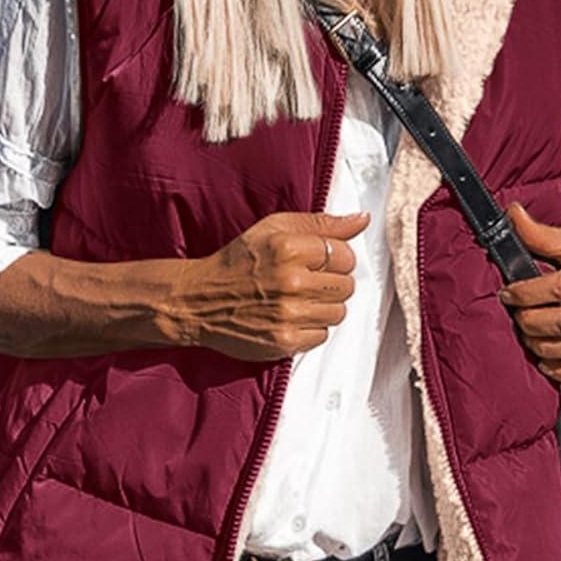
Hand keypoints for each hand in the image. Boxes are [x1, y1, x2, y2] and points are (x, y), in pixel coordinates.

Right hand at [172, 210, 369, 361]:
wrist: (198, 301)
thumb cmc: (237, 263)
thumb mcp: (273, 229)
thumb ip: (320, 223)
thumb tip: (361, 220)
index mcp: (287, 247)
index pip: (345, 254)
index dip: (335, 258)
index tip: (317, 262)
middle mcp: (290, 280)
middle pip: (346, 285)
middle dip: (331, 283)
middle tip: (306, 282)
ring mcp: (288, 313)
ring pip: (338, 312)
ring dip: (323, 307)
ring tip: (298, 300)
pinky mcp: (284, 340)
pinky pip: (322, 336)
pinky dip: (310, 329)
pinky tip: (290, 318)